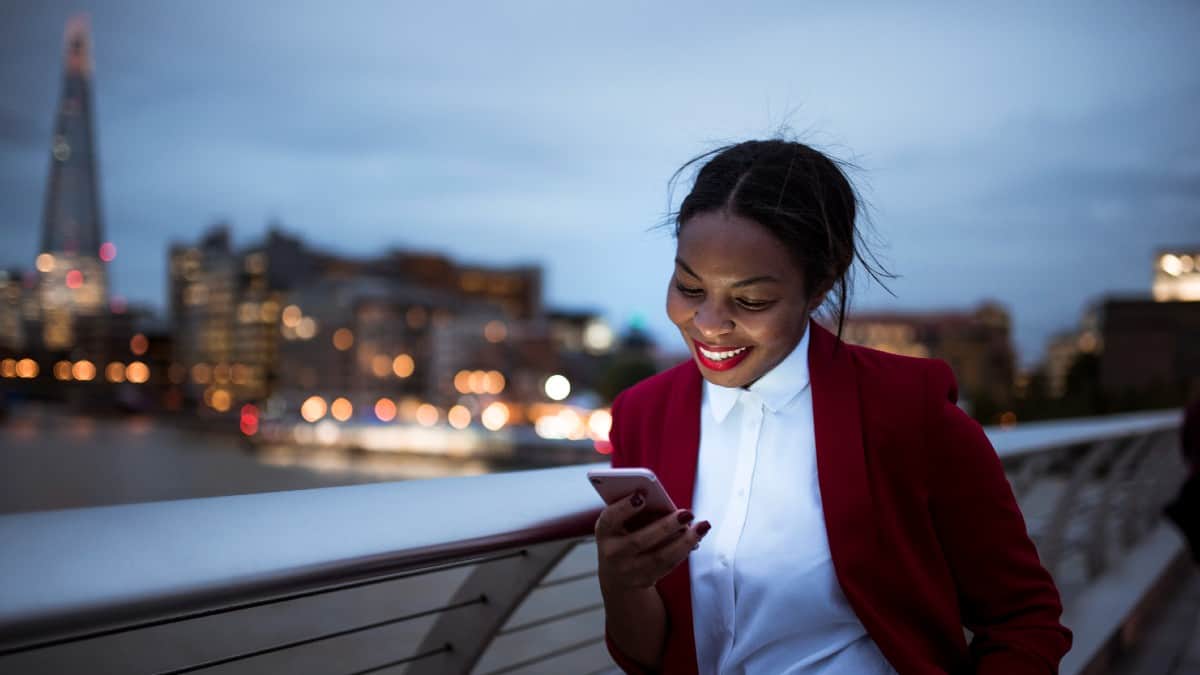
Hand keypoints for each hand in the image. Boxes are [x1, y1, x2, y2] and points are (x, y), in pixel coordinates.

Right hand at [594, 491, 711, 592]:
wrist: (616, 575)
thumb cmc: (622, 536)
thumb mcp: (620, 523)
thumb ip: (635, 511)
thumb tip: (663, 503)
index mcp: (604, 532)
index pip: (610, 519)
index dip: (624, 508)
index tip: (641, 496)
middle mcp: (612, 554)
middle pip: (639, 540)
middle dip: (665, 526)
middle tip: (687, 513)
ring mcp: (629, 570)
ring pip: (659, 557)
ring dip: (684, 542)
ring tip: (702, 526)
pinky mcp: (645, 580)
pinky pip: (668, 566)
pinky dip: (684, 551)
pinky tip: (696, 538)